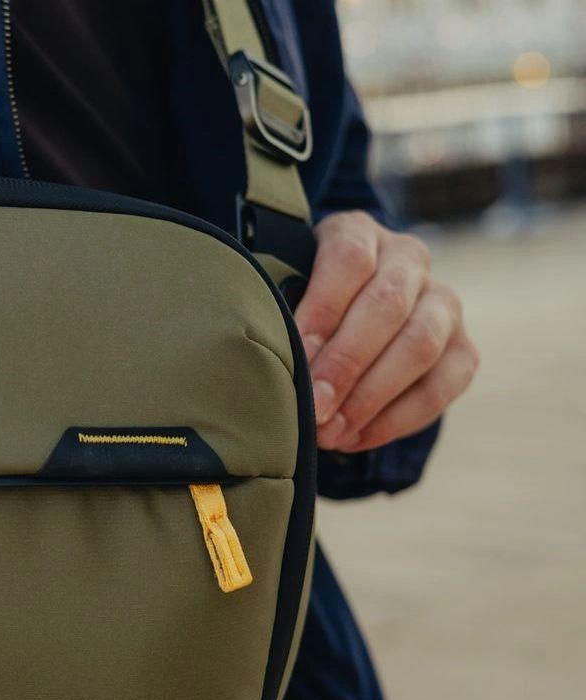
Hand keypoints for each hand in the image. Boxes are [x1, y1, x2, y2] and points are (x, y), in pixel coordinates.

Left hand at [294, 211, 477, 452]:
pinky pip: (442, 386)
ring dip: (371, 397)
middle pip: (387, 306)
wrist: (349, 316)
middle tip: (314, 409)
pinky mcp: (462, 348)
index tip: (297, 357)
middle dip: (346, 364)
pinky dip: (396, 420)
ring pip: (420, 345)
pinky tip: (354, 439)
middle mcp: (408, 259)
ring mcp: (443, 302)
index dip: (323, 310)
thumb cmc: (300, 307)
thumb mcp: (284, 293)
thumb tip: (264, 361)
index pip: (349, 260)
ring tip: (330, 432)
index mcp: (358, 233)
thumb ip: (278, 313)